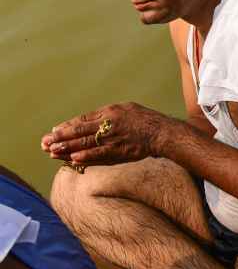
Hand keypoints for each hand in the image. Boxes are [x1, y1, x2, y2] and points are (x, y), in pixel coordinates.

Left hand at [41, 103, 168, 166]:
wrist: (162, 132)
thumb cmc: (144, 120)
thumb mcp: (125, 109)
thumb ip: (106, 114)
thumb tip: (87, 121)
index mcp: (110, 112)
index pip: (83, 119)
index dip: (67, 126)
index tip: (53, 131)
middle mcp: (110, 124)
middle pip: (80, 131)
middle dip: (61, 138)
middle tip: (45, 143)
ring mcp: (114, 138)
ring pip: (86, 144)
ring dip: (68, 149)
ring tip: (52, 152)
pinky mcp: (120, 151)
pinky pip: (100, 155)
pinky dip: (86, 157)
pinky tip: (73, 159)